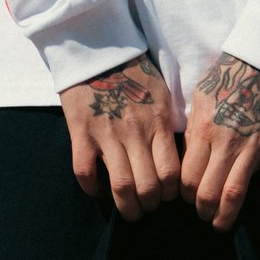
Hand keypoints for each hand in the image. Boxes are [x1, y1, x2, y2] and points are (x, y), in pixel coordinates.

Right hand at [59, 54, 180, 220]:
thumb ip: (168, 126)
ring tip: (130, 211)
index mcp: (157, 122)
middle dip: (151, 206)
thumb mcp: (161, 94)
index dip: (171, 193)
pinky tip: (100, 191)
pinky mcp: (81, 133)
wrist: (97, 48)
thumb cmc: (133, 73)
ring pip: (121, 187)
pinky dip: (93, 190)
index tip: (167, 195)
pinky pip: (85, 174)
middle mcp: (134, 132)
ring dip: (128, 207)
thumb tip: (178, 158)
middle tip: (149, 208)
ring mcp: (106, 134)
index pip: (171, 172)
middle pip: (148, 186)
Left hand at [181, 54, 259, 231]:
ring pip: (235, 196)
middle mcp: (227, 143)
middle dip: (203, 212)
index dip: (185, 196)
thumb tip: (186, 158)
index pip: (187, 179)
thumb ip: (192, 130)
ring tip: (223, 224)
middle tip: (204, 216)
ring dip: (227, 217)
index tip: (188, 198)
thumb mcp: (201, 97)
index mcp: (204, 130)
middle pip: (208, 194)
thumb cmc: (231, 75)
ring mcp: (255, 147)